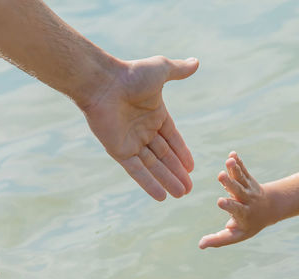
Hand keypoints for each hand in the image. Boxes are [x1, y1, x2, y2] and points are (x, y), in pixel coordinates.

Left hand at [82, 56, 198, 200]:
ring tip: (181, 194)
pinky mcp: (118, 150)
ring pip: (153, 166)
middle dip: (177, 172)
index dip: (182, 153)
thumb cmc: (131, 74)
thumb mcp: (161, 70)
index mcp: (155, 114)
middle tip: (189, 189)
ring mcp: (131, 141)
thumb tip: (196, 62)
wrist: (102, 82)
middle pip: (164, 156)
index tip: (191, 168)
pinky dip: (148, 183)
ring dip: (167, 180)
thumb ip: (179, 71)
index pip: (172, 138)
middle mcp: (143, 130)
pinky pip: (136, 170)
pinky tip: (161, 196)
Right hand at [199, 152, 284, 248]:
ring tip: (229, 160)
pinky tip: (233, 154)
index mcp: (244, 214)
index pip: (236, 209)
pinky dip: (238, 162)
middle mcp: (247, 200)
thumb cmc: (249, 224)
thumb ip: (219, 239)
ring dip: (235, 169)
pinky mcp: (248, 178)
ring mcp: (248, 188)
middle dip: (230, 183)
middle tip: (220, 175)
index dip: (228, 205)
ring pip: (242, 178)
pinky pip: (243, 170)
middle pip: (238, 191)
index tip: (220, 201)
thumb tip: (200, 245)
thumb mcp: (236, 235)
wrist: (270, 208)